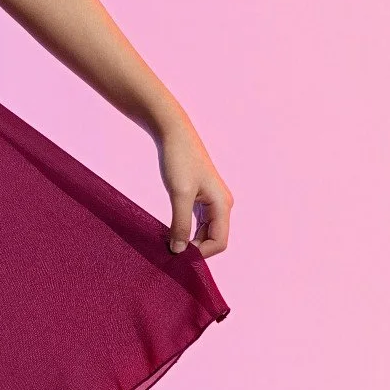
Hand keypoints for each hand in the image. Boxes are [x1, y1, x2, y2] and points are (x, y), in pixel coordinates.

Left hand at [156, 120, 232, 256]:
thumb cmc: (179, 160)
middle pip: (212, 240)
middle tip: (169, 252)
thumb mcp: (179, 194)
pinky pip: (196, 223)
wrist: (173, 135)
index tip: (177, 254)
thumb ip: (180, 224)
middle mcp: (221, 206)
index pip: (219, 242)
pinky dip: (184, 231)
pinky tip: (169, 234)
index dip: (200, 253)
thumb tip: (178, 251)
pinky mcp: (199, 199)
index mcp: (222, 205)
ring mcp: (211, 203)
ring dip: (188, 241)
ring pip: (203, 233)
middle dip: (194, 248)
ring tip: (167, 244)